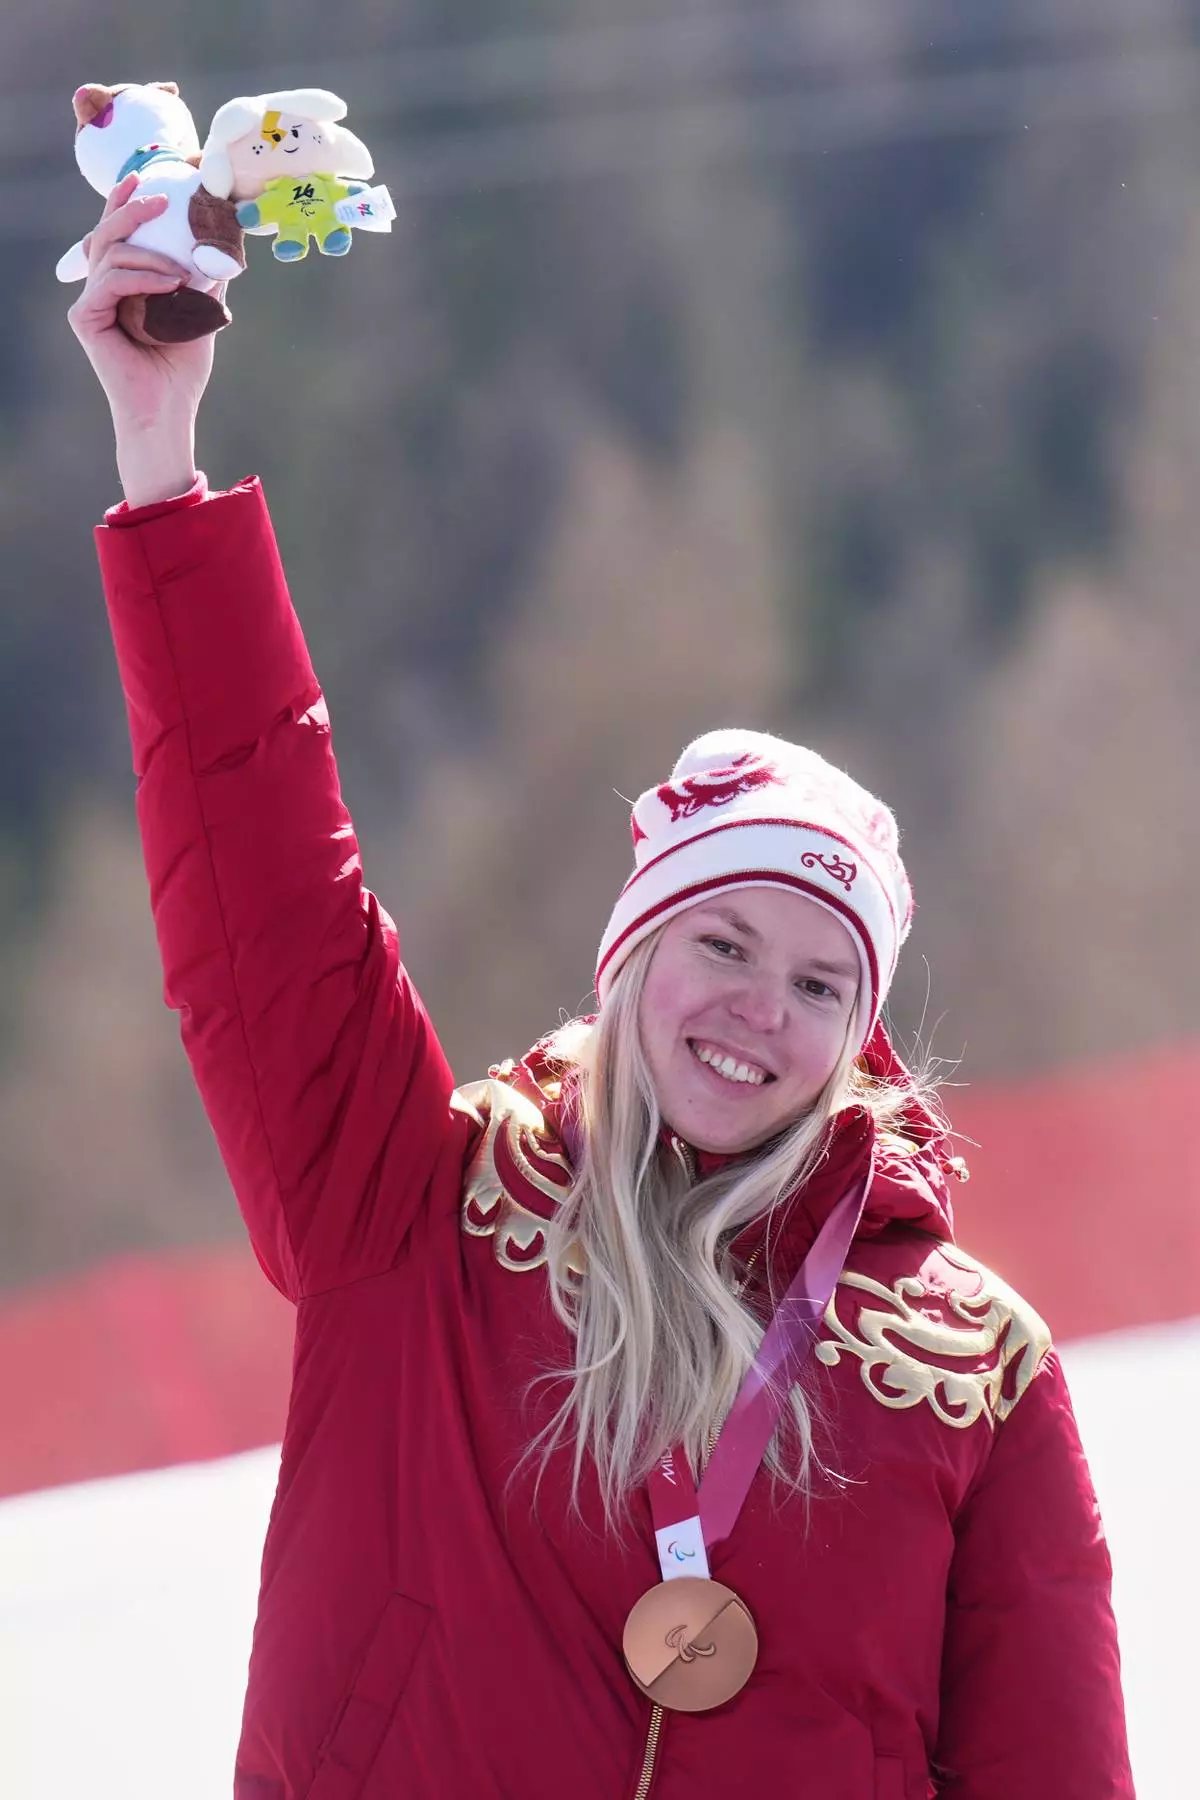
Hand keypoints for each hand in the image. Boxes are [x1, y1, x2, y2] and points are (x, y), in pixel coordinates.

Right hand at [68, 172, 225, 503]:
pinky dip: (142, 277)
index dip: (125, 202)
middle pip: (107, 234)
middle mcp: (101, 290)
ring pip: (111, 254)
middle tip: (159, 198)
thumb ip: (204, 281)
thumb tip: (224, 248)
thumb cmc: (182, 369)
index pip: (118, 236)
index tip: (143, 177)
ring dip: (149, 255)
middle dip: (130, 209)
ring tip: (180, 272)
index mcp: (122, 285)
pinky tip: (171, 283)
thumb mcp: (201, 314)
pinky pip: (111, 282)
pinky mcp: (86, 319)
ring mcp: (90, 303)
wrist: (168, 411)